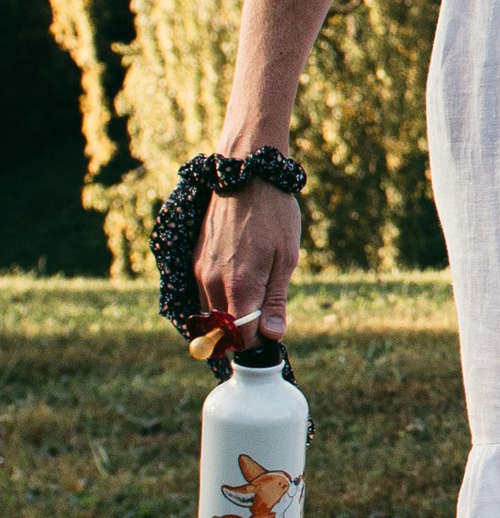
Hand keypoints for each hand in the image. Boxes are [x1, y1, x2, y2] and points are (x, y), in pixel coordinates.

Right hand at [197, 179, 301, 340]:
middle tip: (265, 314)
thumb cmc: (274, 215)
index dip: (257, 342)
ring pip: (210, 312)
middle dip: (242, 331)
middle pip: (221, 330)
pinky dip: (219, 297)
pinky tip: (239, 278)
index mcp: (239, 286)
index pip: (240, 338)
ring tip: (255, 291)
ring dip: (229, 314)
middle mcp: (212, 283)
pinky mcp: (194, 259)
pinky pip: (203, 293)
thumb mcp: (287, 258)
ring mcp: (199, 271)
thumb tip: (273, 336)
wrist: (247, 175)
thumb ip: (275, 300)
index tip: (271, 334)